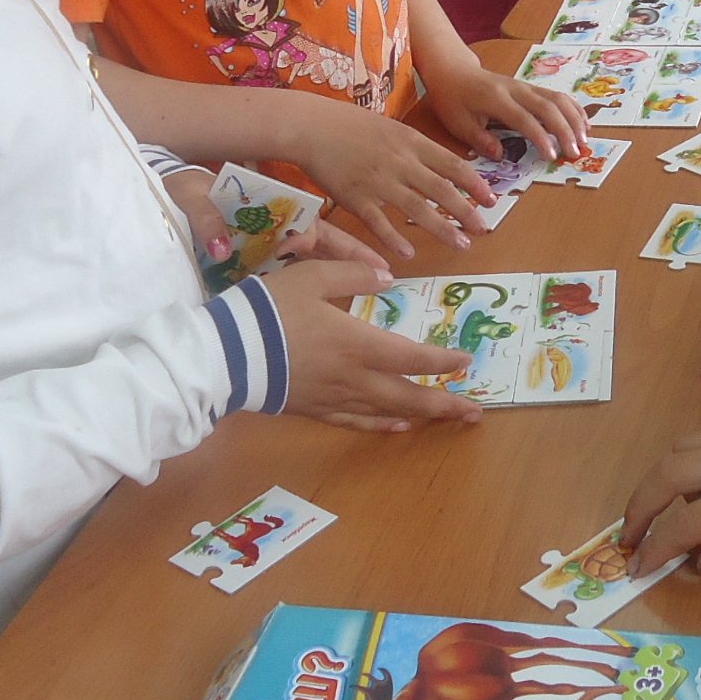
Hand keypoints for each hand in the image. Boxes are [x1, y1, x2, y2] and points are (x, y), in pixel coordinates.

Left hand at [162, 165, 393, 276]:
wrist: (162, 184)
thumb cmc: (182, 188)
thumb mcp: (193, 197)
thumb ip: (206, 221)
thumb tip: (221, 248)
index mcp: (269, 211)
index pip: (318, 233)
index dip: (350, 250)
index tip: (379, 267)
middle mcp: (273, 228)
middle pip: (320, 250)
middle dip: (352, 264)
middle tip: (383, 281)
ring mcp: (263, 244)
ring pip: (304, 264)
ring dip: (330, 277)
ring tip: (363, 293)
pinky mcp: (248, 257)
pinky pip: (282, 273)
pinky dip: (302, 285)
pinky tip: (320, 304)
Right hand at [269, 260, 481, 431]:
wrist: (226, 354)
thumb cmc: (269, 311)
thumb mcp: (311, 276)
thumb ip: (353, 273)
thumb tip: (387, 278)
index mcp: (359, 344)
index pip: (414, 358)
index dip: (444, 361)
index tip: (467, 361)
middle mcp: (355, 378)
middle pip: (410, 397)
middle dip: (445, 404)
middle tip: (474, 412)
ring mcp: (335, 399)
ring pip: (388, 413)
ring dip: (421, 416)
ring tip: (447, 418)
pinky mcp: (315, 410)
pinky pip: (357, 423)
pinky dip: (382, 425)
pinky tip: (398, 426)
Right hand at [288, 96, 495, 259]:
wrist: (313, 126)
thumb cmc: (351, 126)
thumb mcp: (392, 128)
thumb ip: (415, 148)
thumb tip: (442, 166)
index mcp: (411, 142)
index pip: (452, 164)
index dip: (474, 184)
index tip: (491, 199)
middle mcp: (400, 162)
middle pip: (441, 190)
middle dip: (466, 211)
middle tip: (484, 228)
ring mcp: (378, 181)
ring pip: (417, 209)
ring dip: (442, 229)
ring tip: (460, 244)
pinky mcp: (355, 198)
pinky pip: (379, 222)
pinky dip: (394, 239)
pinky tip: (407, 253)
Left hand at [421, 60, 589, 172]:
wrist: (453, 71)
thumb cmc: (454, 100)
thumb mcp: (458, 123)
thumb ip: (480, 139)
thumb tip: (501, 155)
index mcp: (496, 99)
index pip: (524, 119)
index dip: (541, 137)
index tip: (553, 156)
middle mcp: (515, 90)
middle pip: (548, 107)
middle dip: (566, 130)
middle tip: (576, 152)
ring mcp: (525, 86)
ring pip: (557, 98)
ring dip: (574, 118)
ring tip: (585, 139)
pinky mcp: (531, 88)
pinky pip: (557, 95)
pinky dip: (573, 109)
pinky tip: (583, 123)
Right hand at [619, 400, 700, 578]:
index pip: (688, 521)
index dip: (657, 548)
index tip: (639, 569)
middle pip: (669, 471)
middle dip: (638, 506)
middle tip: (628, 540)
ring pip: (682, 445)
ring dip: (657, 480)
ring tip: (655, 514)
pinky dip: (684, 459)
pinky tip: (694, 485)